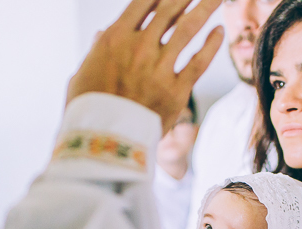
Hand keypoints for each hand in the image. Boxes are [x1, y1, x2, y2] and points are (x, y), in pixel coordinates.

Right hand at [67, 0, 223, 130]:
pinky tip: (219, 32)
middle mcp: (139, 47)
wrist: (103, 142)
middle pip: (169, 8)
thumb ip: (96, 51)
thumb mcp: (82, 75)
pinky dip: (212, 44)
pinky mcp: (176, 91)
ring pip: (188, 28)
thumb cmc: (88, 110)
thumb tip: (101, 35)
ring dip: (205, 8)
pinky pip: (199, 62)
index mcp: (115, 39)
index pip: (143, 2)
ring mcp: (159, 67)